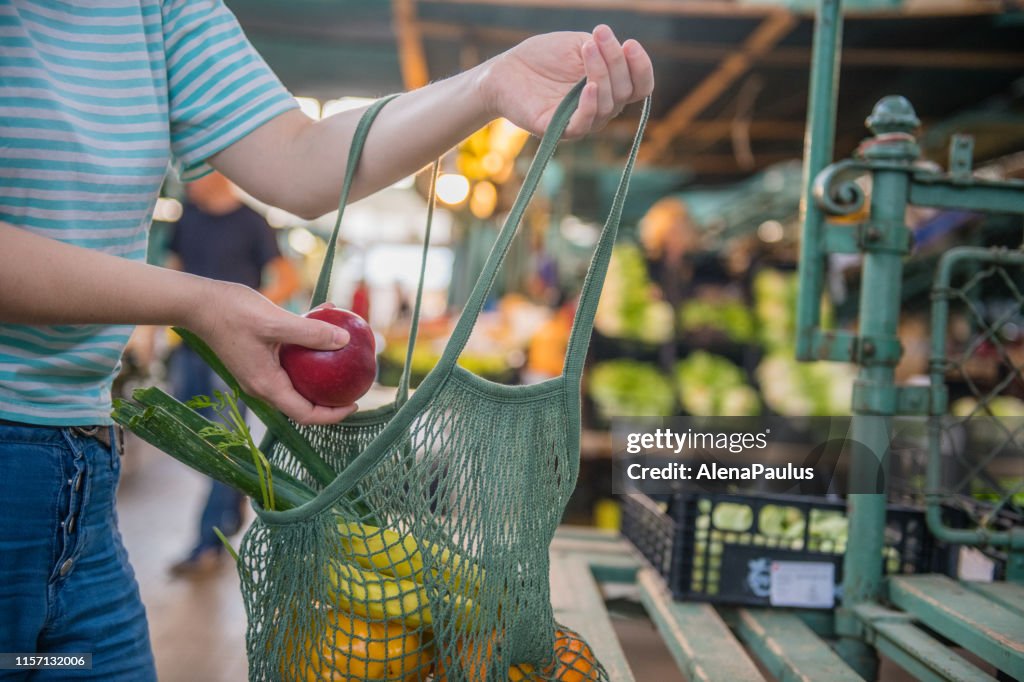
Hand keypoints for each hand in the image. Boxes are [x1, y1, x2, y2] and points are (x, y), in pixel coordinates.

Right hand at [189, 283, 357, 424]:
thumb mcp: (276, 322)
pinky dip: (307, 346)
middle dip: (330, 397)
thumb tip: (345, 341)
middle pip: (303, 402)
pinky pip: (289, 359)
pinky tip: (323, 319)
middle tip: (353, 384)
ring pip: (297, 380)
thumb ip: (310, 333)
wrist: (199, 303)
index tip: (355, 404)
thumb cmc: (233, 312)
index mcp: (266, 385)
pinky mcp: (258, 357)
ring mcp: (259, 371)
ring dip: (320, 370)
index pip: (305, 414)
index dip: (332, 415)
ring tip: (344, 355)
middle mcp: (263, 384)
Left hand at [480, 25, 653, 138]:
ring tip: (588, 47)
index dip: (641, 67)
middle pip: (624, 92)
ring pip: (607, 106)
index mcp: (608, 88)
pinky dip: (590, 106)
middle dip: (615, 61)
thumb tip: (622, 54)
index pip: (639, 87)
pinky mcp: (558, 129)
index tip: (629, 43)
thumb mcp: (578, 45)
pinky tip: (588, 86)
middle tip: (599, 34)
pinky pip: (583, 125)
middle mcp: (599, 108)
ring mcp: (580, 120)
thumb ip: (603, 51)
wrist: (506, 70)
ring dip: (602, 73)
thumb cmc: (543, 57)